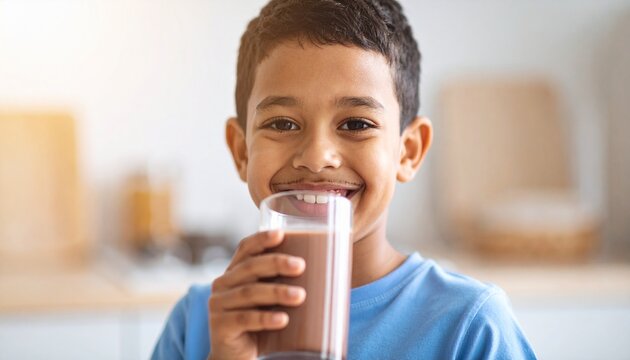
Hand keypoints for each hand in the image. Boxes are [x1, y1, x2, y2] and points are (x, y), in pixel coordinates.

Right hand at [207, 230, 305, 359]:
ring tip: (300, 296)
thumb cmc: (261, 325)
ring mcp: (218, 305)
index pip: (245, 249)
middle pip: (250, 267)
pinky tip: (283, 320)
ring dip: (276, 292)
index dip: (261, 239)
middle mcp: (223, 284)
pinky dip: (265, 319)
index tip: (281, 234)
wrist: (237, 358)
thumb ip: (286, 284)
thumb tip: (332, 271)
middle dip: (276, 263)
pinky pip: (244, 319)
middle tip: (301, 266)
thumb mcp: (271, 301)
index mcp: (235, 272)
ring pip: (249, 293)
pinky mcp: (219, 326)